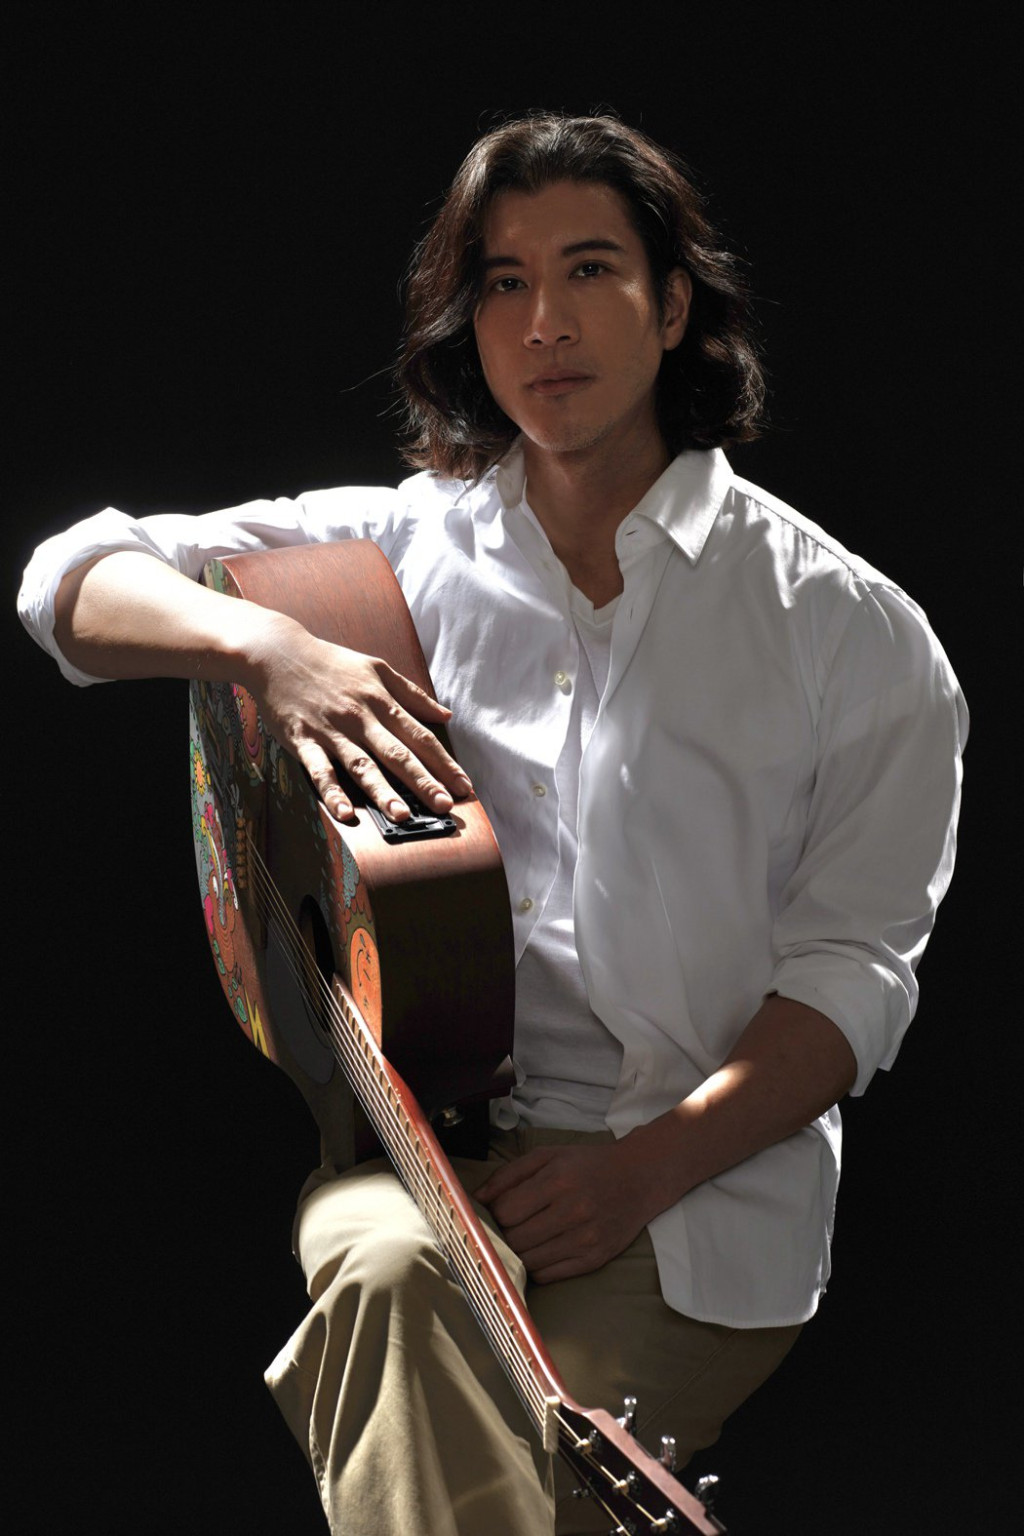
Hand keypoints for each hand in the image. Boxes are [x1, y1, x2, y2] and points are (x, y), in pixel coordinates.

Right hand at [245, 610, 472, 821]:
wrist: (279, 653)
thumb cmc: (332, 663)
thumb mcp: (377, 668)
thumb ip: (412, 694)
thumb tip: (445, 715)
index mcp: (381, 701)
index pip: (420, 737)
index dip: (444, 763)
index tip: (463, 786)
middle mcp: (360, 718)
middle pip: (397, 754)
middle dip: (424, 782)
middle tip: (445, 806)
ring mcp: (332, 731)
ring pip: (362, 765)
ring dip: (383, 792)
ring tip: (403, 815)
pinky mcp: (303, 741)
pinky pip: (320, 771)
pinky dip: (332, 792)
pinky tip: (346, 813)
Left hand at [474, 1141, 656, 1283]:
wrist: (639, 1178)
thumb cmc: (587, 1165)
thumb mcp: (547, 1156)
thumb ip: (508, 1175)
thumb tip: (477, 1199)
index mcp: (559, 1181)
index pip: (506, 1212)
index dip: (493, 1214)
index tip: (493, 1211)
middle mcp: (573, 1211)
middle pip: (515, 1239)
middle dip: (502, 1235)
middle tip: (504, 1227)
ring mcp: (586, 1239)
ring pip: (529, 1261)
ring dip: (516, 1253)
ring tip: (520, 1239)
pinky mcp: (595, 1260)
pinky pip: (548, 1276)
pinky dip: (536, 1267)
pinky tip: (538, 1251)